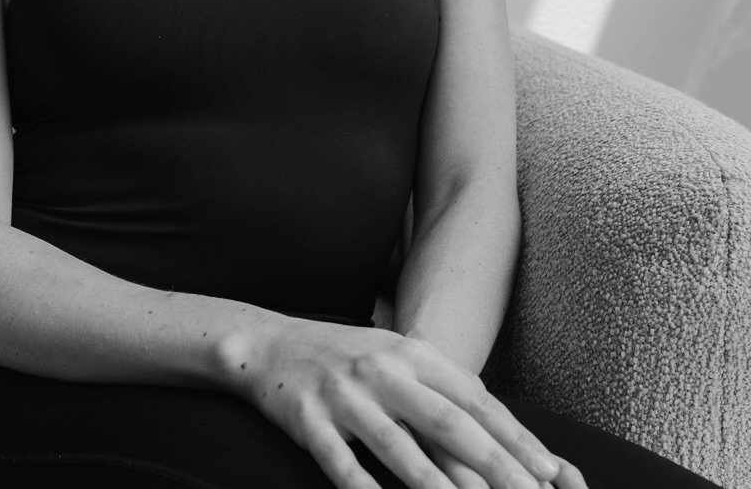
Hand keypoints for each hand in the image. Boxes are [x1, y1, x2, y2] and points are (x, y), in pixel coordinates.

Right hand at [225, 318, 582, 488]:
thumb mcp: (397, 358)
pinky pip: (341, 465)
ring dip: (437, 488)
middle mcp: (382, 369)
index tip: (548, 472)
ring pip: (398, 448)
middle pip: (446, 422)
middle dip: (493, 464)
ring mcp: (345, 394)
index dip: (513, 436)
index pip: (473, 399)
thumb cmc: (347, 359)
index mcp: (411, 353)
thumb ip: (442, 391)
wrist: (269, 343)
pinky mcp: (309, 419)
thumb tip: (501, 434)